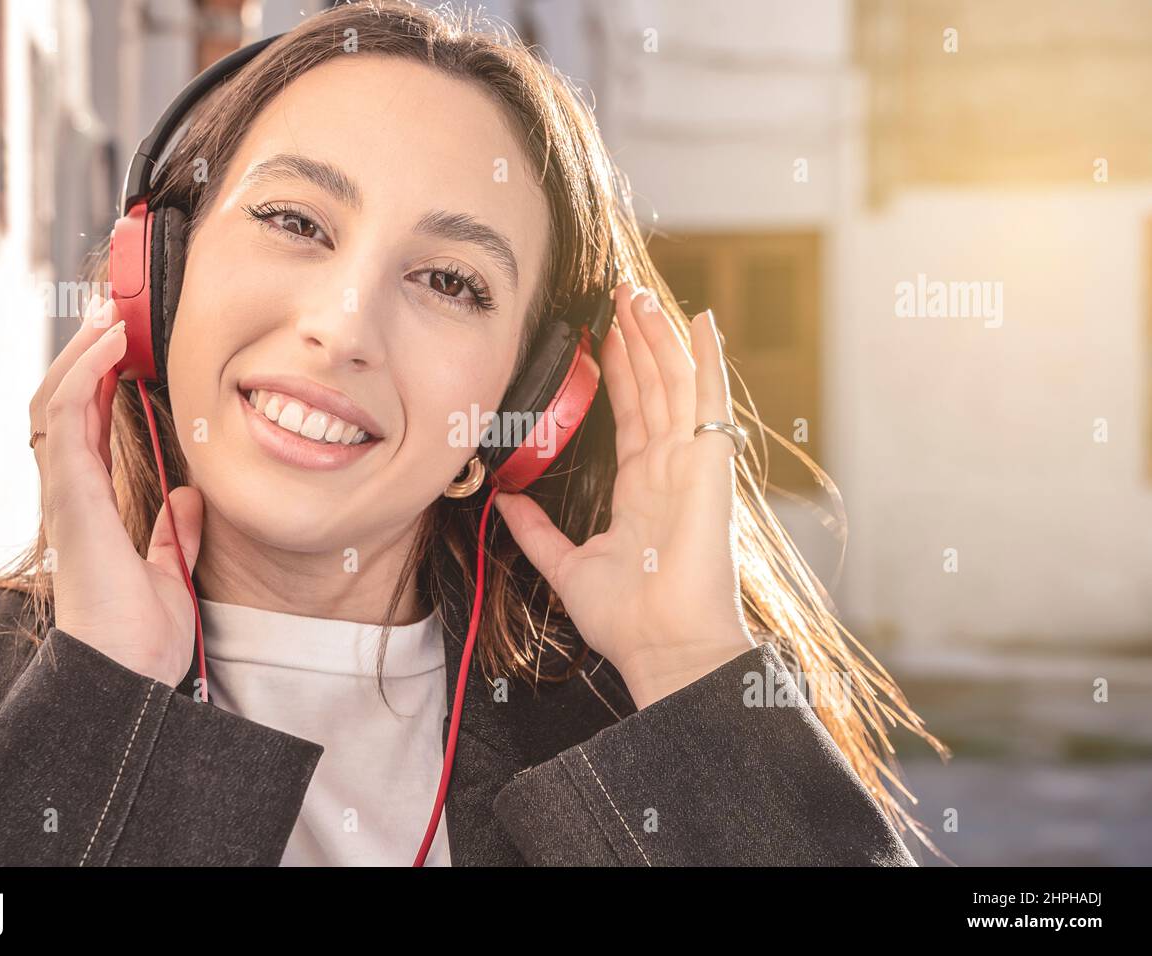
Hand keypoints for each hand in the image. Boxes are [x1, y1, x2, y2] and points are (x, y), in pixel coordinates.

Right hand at [29, 295, 203, 687]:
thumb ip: (177, 532)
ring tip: (112, 316)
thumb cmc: (143, 634)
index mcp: (92, 507)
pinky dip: (83, 372)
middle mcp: (71, 493)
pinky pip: (66, 416)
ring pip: (56, 400)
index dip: (100, 383)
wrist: (129, 671)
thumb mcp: (171, 570)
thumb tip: (191, 496)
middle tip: (114, 316)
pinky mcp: (70, 492)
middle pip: (63, 405)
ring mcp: (65, 490)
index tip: (126, 349)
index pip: (87, 429)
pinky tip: (110, 344)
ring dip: (82, 352)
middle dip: (84, 356)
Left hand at [494, 283, 755, 708]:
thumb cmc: (629, 618)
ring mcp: (692, 461)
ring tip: (639, 293)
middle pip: (652, 387)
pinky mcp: (710, 462)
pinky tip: (701, 321)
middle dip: (636, 339)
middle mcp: (669, 467)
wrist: (664, 645)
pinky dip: (707, 358)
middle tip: (619, 294)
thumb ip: (537, 532)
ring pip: (674, 381)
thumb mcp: (567, 565)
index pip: (629, 413)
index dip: (618, 371)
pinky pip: (709, 399)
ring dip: (657, 335)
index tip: (603, 336)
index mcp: (641, 488)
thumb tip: (505, 503)